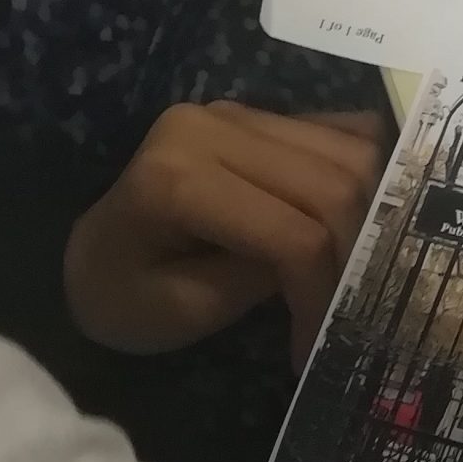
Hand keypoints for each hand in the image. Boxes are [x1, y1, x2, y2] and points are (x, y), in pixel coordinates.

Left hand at [65, 102, 386, 364]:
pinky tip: (363, 224)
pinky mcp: (262, 116)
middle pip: (335, 187)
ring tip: (356, 271)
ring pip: (354, 155)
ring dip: (371, 217)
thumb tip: (338, 267)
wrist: (91, 259)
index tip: (321, 347)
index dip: (323, 294)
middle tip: (354, 310)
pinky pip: (345, 134)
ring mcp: (240, 114)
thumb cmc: (122, 297)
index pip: (294, 235)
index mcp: (177, 179)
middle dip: (357, 257)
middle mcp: (212, 127)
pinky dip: (370, 177)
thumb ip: (258, 282)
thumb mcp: (181, 311)